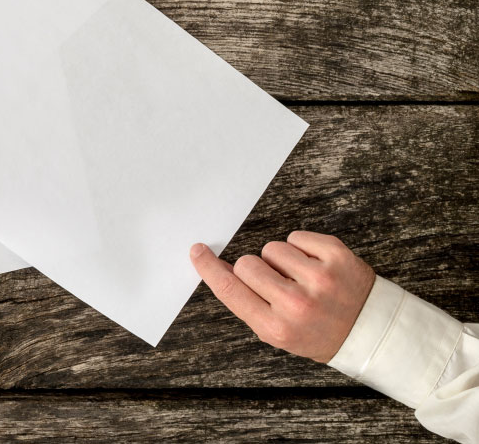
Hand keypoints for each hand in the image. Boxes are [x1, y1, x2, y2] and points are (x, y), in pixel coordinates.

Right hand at [190, 232, 374, 362]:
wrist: (372, 333)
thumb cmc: (319, 332)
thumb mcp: (278, 332)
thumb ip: (247, 302)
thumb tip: (218, 268)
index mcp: (277, 327)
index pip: (230, 289)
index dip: (209, 267)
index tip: (199, 252)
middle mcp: (297, 304)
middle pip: (247, 263)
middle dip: (257, 269)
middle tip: (277, 284)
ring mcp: (319, 279)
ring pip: (272, 248)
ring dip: (282, 259)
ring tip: (302, 278)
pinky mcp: (337, 257)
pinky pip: (297, 237)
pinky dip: (302, 248)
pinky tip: (316, 267)